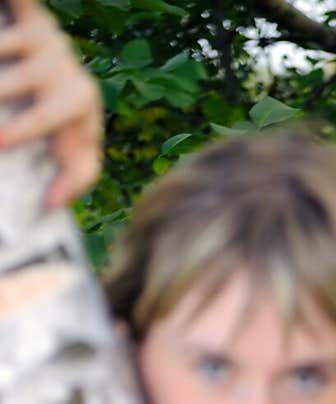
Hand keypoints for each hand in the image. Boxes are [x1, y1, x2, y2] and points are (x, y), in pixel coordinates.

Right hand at [0, 0, 102, 207]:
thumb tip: (53, 205)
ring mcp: (46, 38)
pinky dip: (11, 6)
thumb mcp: (80, 154)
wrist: (78, 83)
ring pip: (0, 48)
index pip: (45, 118)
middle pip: (14, 82)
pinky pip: (21, 4)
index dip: (20, 129)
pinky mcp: (34, 17)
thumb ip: (74, 180)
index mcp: (79, 103)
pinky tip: (3, 12)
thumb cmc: (73, 128)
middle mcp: (64, 66)